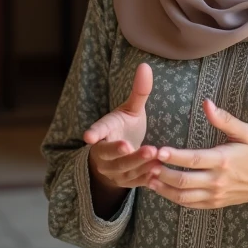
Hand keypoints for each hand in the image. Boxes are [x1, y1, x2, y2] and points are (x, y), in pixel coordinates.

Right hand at [84, 63, 160, 208]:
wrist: (118, 158)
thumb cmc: (124, 129)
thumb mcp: (130, 110)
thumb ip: (139, 91)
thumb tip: (145, 65)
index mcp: (104, 132)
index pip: (97, 133)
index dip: (94, 134)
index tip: (88, 137)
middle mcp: (104, 154)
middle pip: (110, 155)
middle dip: (125, 153)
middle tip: (136, 147)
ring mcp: (114, 170)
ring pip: (125, 170)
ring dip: (140, 165)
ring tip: (155, 158)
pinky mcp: (126, 182)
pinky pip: (135, 182)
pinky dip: (146, 178)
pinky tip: (159, 172)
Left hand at [148, 99, 247, 231]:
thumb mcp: (245, 132)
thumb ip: (225, 119)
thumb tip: (206, 103)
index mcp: (223, 160)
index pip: (194, 160)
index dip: (174, 156)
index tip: (158, 151)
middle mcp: (217, 180)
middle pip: (184, 180)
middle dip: (162, 173)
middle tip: (145, 164)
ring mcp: (214, 195)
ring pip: (183, 195)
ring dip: (163, 188)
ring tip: (147, 177)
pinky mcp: (212, 204)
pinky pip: (188, 204)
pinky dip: (172, 197)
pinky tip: (159, 188)